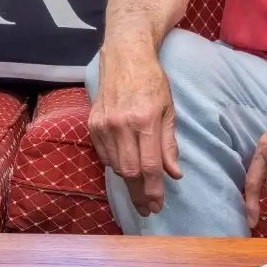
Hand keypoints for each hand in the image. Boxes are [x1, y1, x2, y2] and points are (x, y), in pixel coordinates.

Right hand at [87, 45, 180, 216]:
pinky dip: (116, 165)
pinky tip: (125, 167)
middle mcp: (122, 125)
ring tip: (139, 190)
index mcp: (145, 121)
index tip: (158, 206)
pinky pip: (104, 155)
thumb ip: (170, 144)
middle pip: (129, 172)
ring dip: (128, 181)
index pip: (149, 166)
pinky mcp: (92, 124)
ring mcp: (104, 125)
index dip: (154, 190)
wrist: (125, 57)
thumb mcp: (169, 110)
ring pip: (115, 166)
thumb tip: (174, 174)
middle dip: (139, 194)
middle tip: (147, 209)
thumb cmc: (152, 82)